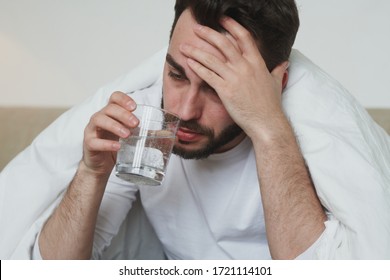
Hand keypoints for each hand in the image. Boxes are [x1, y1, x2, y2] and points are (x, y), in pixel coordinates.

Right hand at [82, 92, 138, 175]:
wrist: (100, 166)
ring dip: (114, 125)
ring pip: (99, 120)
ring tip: (127, 135)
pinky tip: (117, 147)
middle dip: (123, 114)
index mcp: (111, 113)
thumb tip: (167, 133)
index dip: (123, 99)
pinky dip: (106, 143)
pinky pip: (94, 141)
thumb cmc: (116, 148)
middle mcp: (100, 118)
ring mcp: (92, 130)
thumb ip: (146, 133)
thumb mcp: (132, 138)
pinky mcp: (89, 144)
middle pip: (109, 108)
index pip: (114, 98)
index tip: (134, 107)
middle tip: (136, 124)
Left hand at [179, 17, 288, 138]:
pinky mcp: (225, 90)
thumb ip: (278, 71)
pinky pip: (208, 75)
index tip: (222, 19)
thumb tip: (284, 63)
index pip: (244, 37)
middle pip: (223, 43)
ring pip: (211, 59)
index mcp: (257, 62)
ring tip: (184, 46)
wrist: (266, 122)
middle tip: (197, 28)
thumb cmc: (270, 105)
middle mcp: (245, 67)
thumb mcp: (276, 83)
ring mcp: (234, 78)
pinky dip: (197, 68)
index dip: (232, 25)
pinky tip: (189, 63)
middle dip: (208, 33)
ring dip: (196, 51)